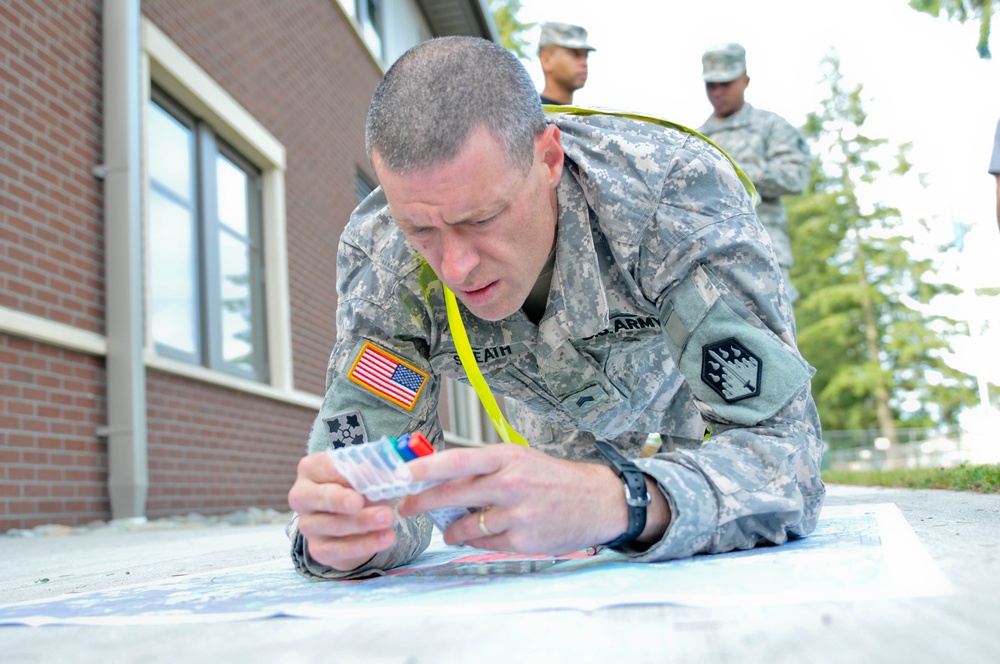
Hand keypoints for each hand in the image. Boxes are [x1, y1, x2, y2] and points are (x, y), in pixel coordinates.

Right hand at [287, 451, 396, 570]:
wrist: (357, 521)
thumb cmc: (360, 488)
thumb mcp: (369, 474)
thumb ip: (376, 471)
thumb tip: (391, 474)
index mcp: (311, 469)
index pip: (324, 467)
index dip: (344, 472)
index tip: (364, 475)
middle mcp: (302, 496)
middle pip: (319, 497)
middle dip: (340, 500)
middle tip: (358, 502)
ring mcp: (307, 524)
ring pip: (333, 525)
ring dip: (362, 522)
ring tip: (388, 517)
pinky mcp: (318, 549)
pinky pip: (339, 549)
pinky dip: (365, 544)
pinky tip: (385, 538)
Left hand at [396, 444, 663, 553]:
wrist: (596, 501)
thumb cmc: (553, 478)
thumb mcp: (521, 459)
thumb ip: (485, 466)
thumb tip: (442, 477)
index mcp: (507, 457)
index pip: (457, 460)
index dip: (426, 467)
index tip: (402, 474)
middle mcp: (510, 483)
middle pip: (453, 494)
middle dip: (423, 502)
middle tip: (406, 507)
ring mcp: (517, 514)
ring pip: (466, 525)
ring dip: (450, 529)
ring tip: (448, 529)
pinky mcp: (523, 540)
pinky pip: (485, 544)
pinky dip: (475, 541)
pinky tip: (477, 536)